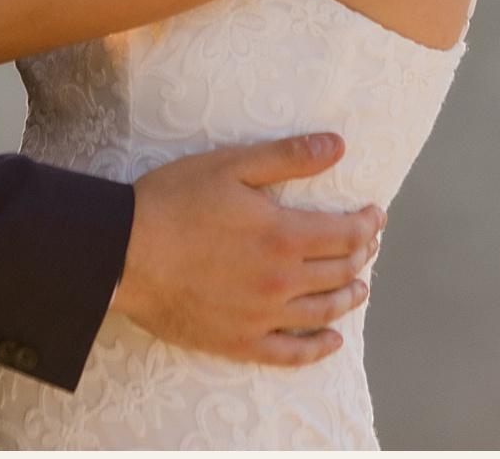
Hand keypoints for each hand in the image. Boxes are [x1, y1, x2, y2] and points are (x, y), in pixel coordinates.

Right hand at [112, 134, 385, 365]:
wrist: (123, 252)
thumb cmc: (173, 201)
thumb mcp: (232, 165)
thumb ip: (289, 156)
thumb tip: (338, 145)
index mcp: (284, 236)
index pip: (348, 235)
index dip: (369, 224)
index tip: (376, 216)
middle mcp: (281, 282)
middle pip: (340, 272)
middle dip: (362, 256)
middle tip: (367, 245)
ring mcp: (262, 317)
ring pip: (324, 312)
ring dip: (349, 298)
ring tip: (359, 287)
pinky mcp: (239, 342)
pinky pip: (291, 354)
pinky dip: (319, 348)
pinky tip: (332, 341)